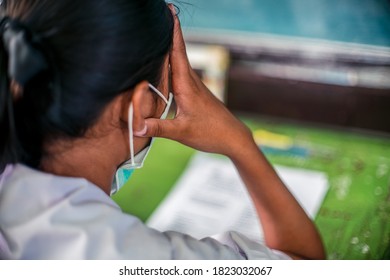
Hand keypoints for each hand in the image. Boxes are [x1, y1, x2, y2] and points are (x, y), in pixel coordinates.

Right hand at [135, 5, 252, 157]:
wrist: (232, 137)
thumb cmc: (210, 133)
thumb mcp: (182, 132)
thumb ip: (158, 128)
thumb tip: (135, 126)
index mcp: (186, 85)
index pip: (177, 52)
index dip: (173, 31)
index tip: (169, 11)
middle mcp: (190, 81)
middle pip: (177, 51)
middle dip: (169, 32)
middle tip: (160, 14)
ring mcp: (193, 86)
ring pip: (178, 61)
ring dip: (170, 45)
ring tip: (158, 33)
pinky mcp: (194, 93)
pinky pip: (179, 72)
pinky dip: (171, 63)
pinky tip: (164, 64)